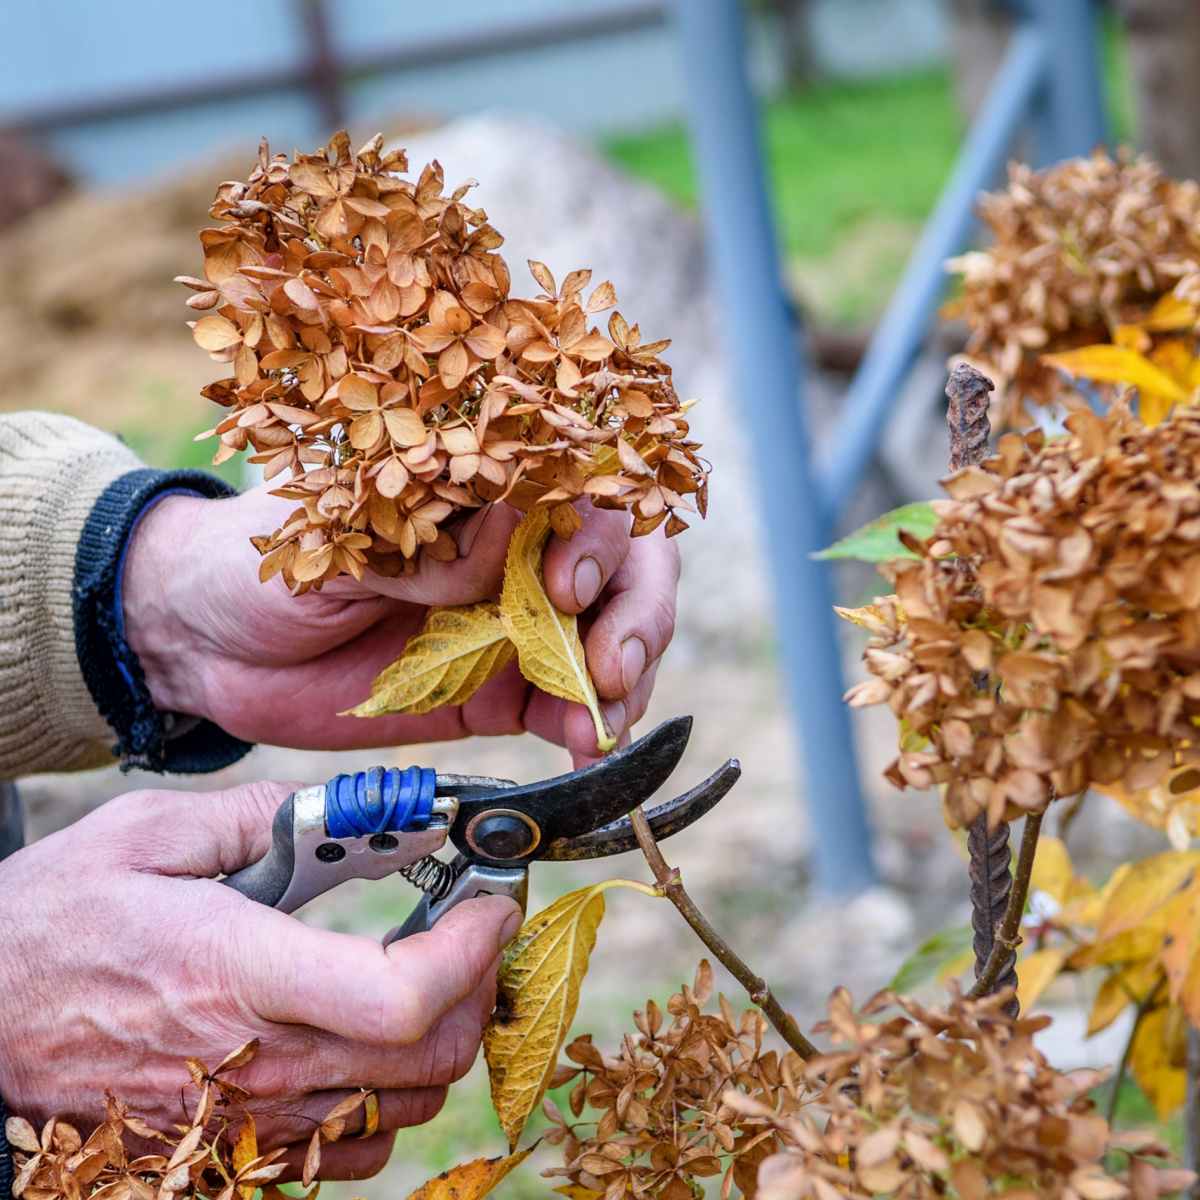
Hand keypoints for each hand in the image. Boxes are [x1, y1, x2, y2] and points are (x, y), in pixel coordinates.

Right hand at [0, 779, 521, 1180]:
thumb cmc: (53, 923)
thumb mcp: (146, 833)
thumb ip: (266, 815)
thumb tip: (364, 813)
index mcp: (236, 968)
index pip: (399, 993)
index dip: (471, 950)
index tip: (490, 904)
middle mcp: (254, 1059)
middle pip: (428, 1057)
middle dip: (478, 987)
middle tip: (474, 932)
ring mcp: (245, 1120)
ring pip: (404, 1106)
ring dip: (442, 1039)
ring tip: (431, 978)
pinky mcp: (232, 1155)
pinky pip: (352, 1149)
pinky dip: (388, 1098)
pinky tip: (368, 1041)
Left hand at [122, 486, 678, 764]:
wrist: (207, 642)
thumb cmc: (268, 557)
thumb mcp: (340, 534)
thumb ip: (424, 544)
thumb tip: (509, 531)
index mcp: (479, 491)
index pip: (579, 493)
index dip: (598, 538)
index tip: (567, 586)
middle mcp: (510, 552)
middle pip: (620, 566)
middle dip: (635, 614)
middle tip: (611, 667)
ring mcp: (507, 624)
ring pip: (604, 639)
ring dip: (624, 677)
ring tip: (606, 717)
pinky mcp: (492, 692)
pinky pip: (560, 707)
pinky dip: (586, 726)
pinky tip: (588, 743)